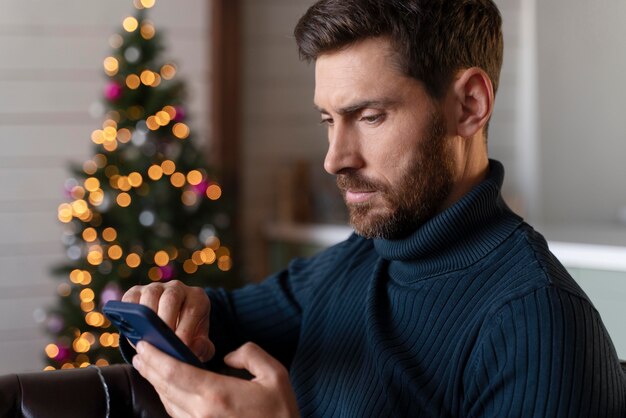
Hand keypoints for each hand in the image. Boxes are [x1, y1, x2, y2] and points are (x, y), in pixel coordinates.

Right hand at [122, 280, 213, 360]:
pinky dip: (128, 314)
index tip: (180, 346)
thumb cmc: (188, 335)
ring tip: (145, 340)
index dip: (186, 328)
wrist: (171, 326)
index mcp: (197, 298)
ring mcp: (156, 288)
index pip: (192, 310)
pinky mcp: (136, 291)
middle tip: (161, 342)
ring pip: (150, 296)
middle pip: (171, 299)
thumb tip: (191, 349)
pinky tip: (132, 332)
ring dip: (146, 318)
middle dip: (165, 321)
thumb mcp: (200, 343)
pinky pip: (130, 299)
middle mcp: (177, 288)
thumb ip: (202, 348)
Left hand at [133, 341, 299, 417]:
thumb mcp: (275, 374)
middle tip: (139, 351)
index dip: (156, 357)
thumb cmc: (281, 412)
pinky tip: (168, 388)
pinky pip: (178, 415)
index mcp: (217, 394)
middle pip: (166, 387)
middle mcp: (203, 413)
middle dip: (149, 367)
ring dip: (156, 383)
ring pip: (168, 403)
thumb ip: (250, 355)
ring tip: (149, 367)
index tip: (145, 344)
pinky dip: (168, 398)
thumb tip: (228, 355)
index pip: (175, 372)